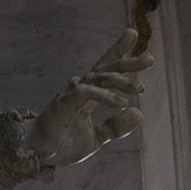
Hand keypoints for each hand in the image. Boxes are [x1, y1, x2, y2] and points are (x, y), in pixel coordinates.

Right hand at [25, 29, 153, 167]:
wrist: (40, 154)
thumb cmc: (65, 143)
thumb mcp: (98, 137)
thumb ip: (117, 126)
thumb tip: (139, 113)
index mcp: (90, 93)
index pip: (106, 69)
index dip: (119, 52)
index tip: (132, 34)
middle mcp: (81, 88)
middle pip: (107, 69)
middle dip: (128, 61)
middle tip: (150, 59)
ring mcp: (72, 93)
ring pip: (99, 78)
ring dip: (121, 81)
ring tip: (140, 88)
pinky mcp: (64, 102)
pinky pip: (87, 92)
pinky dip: (105, 96)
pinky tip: (122, 104)